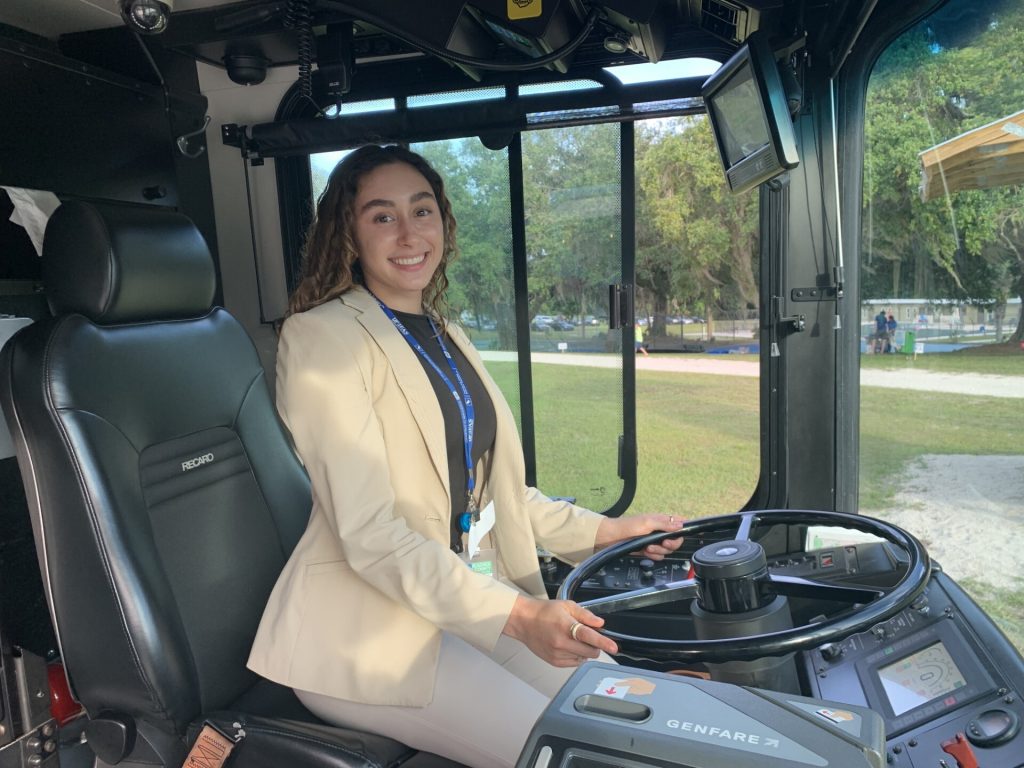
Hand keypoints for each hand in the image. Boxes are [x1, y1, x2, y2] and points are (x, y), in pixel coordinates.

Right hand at [502, 595, 617, 666]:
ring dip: (584, 651)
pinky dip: (576, 656)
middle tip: (588, 636)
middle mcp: (561, 642)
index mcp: (565, 625)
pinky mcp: (554, 662)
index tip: (614, 647)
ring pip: (583, 658)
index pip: (588, 636)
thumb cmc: (545, 612)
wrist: (524, 621)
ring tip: (572, 639)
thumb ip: (585, 615)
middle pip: (590, 651)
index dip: (603, 642)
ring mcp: (557, 654)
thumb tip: (600, 623)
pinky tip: (568, 646)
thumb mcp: (566, 606)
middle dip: (595, 645)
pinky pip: (575, 663)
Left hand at [594, 513, 684, 559]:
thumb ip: (664, 524)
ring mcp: (654, 541)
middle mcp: (660, 531)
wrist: (612, 537)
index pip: (679, 524)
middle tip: (663, 543)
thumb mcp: (647, 523)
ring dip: (658, 551)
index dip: (682, 530)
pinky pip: (658, 556)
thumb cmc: (628, 526)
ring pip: (666, 550)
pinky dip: (653, 555)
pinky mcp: (648, 550)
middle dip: (670, 544)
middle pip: (675, 541)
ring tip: (648, 547)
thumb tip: (681, 525)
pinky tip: (645, 551)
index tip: (678, 535)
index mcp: (661, 520)